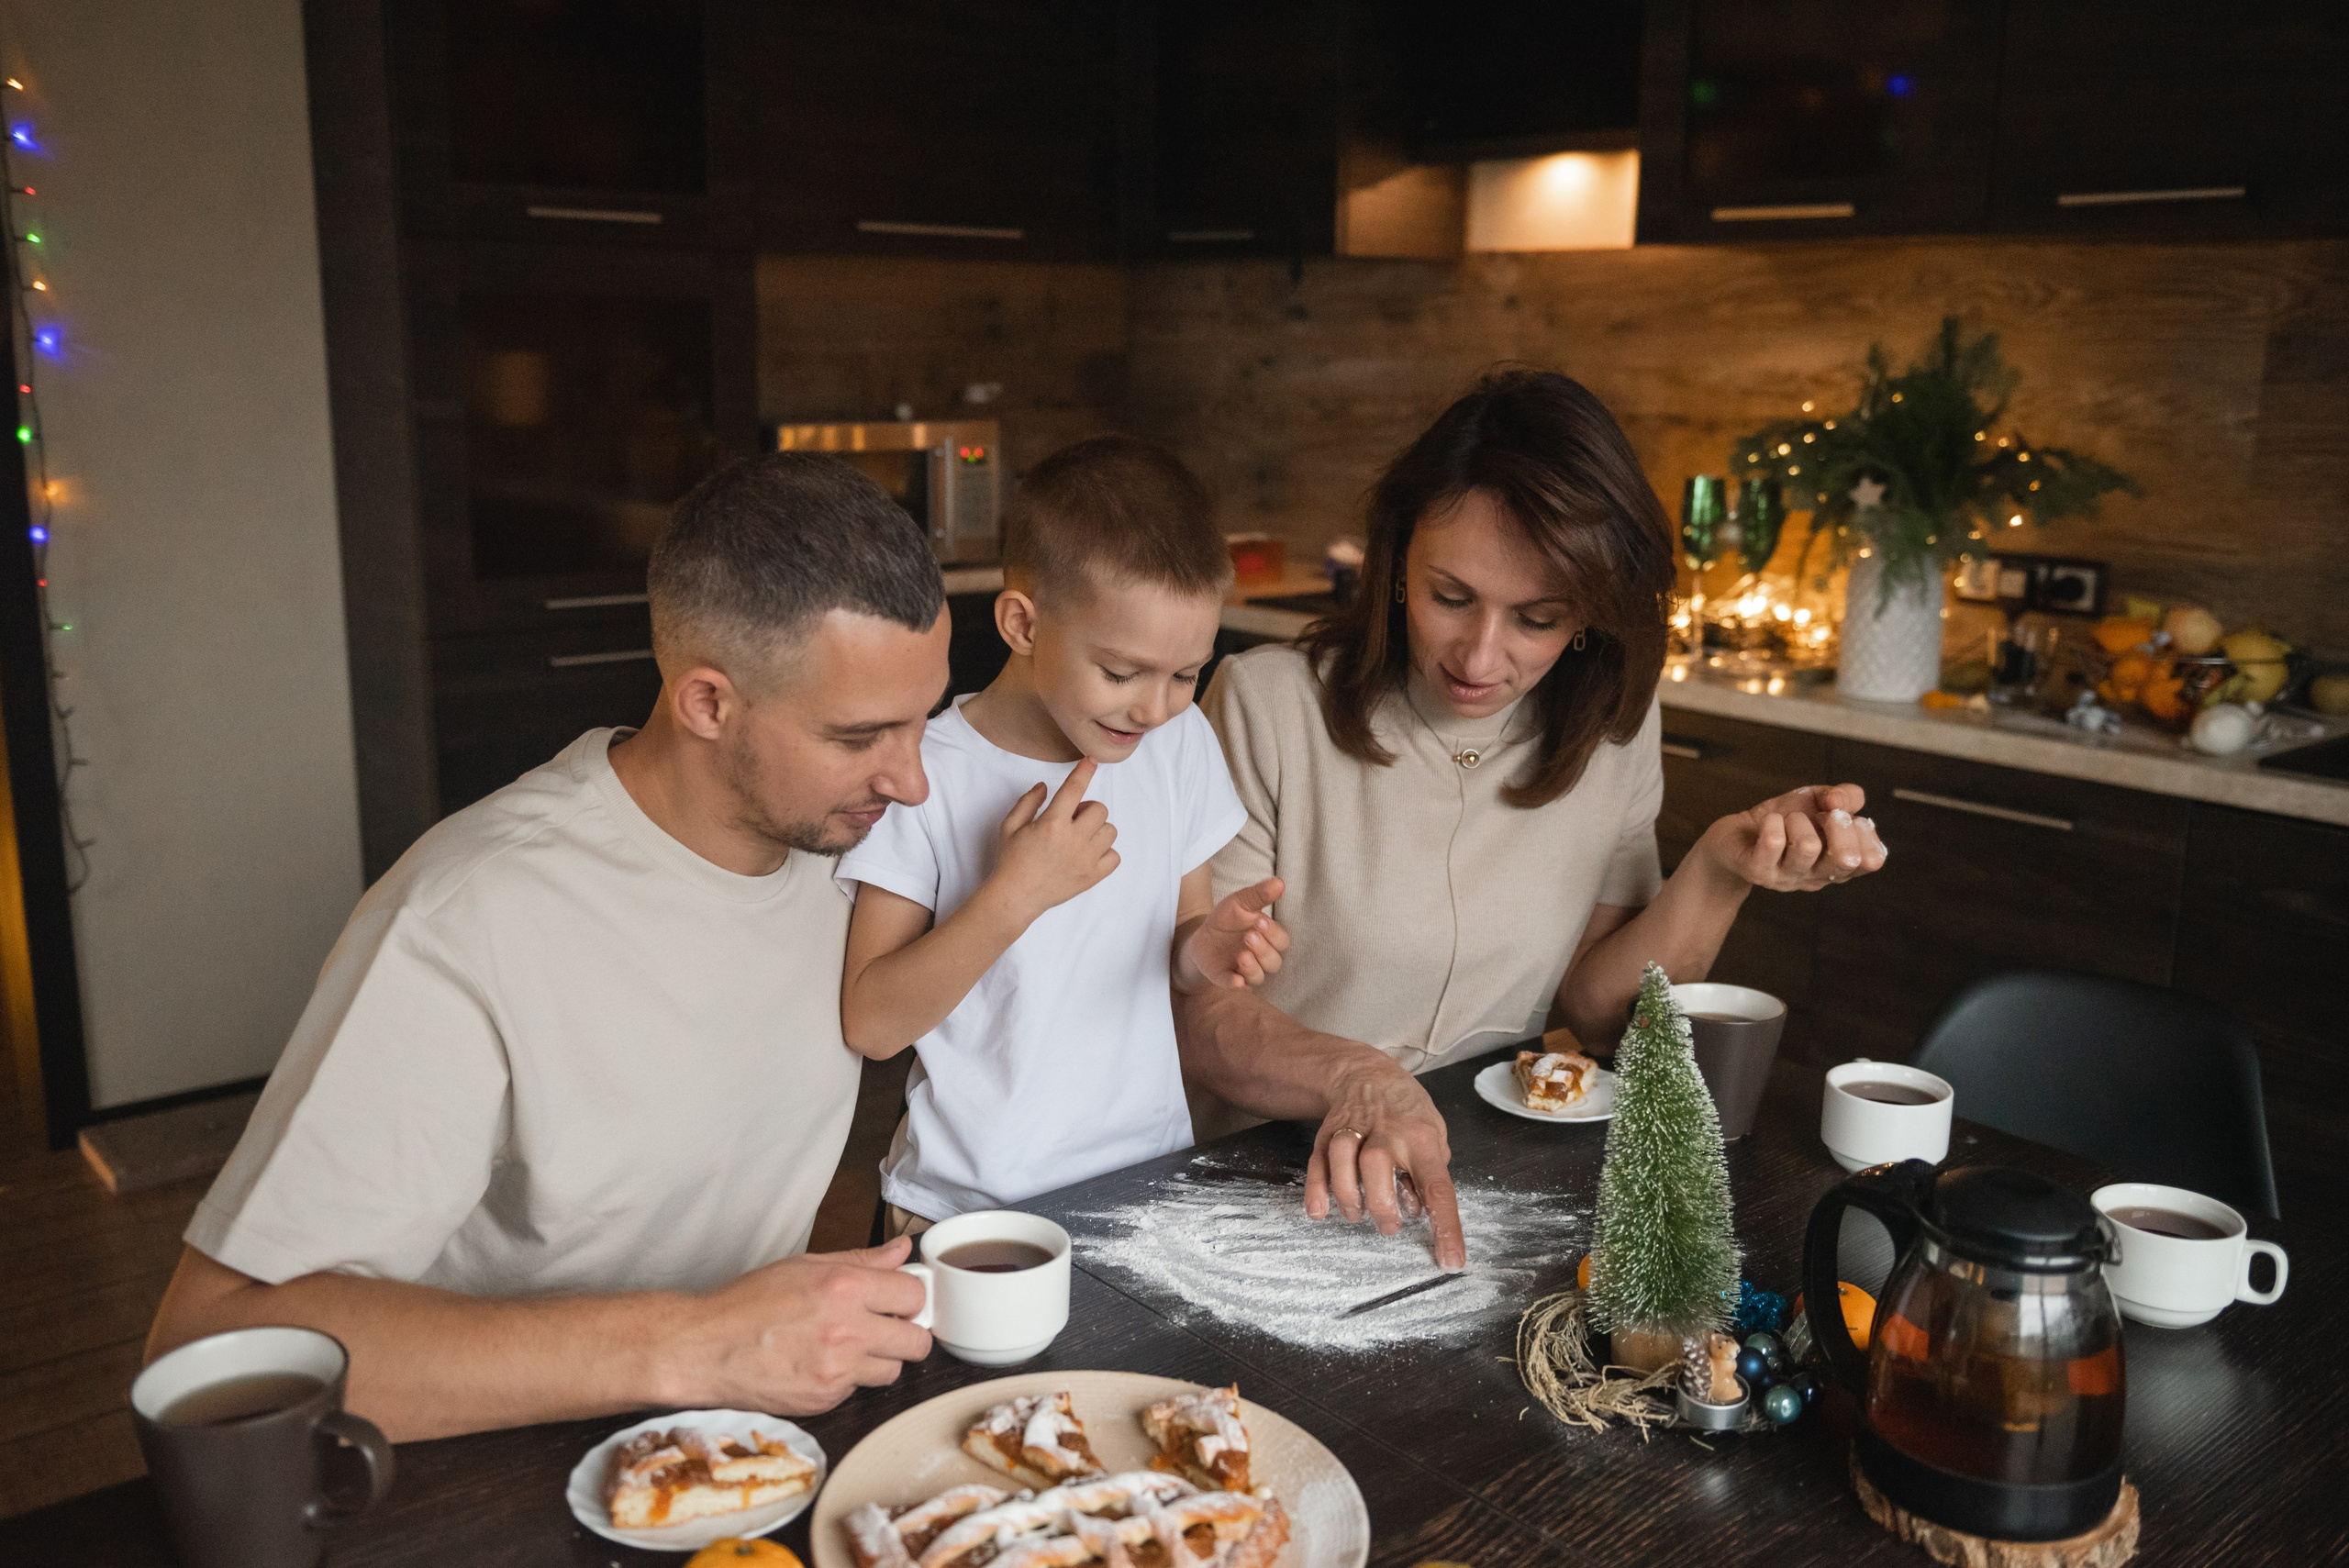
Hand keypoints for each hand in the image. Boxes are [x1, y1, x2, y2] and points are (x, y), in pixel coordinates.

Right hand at [667, 1236, 932, 1415]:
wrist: (703, 1349)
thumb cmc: (748, 1302)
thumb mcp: (805, 1265)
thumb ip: (862, 1260)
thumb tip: (902, 1251)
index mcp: (844, 1287)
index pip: (915, 1295)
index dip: (910, 1297)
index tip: (898, 1300)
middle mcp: (847, 1331)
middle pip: (917, 1342)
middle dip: (906, 1333)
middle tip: (885, 1327)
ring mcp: (837, 1371)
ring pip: (892, 1371)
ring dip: (880, 1360)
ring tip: (849, 1347)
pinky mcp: (824, 1400)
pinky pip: (857, 1391)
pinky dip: (847, 1380)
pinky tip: (820, 1364)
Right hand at [989, 758, 1119, 922]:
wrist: (1016, 897)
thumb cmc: (1011, 860)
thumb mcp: (1010, 826)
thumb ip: (1028, 802)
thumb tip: (1045, 787)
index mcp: (1052, 823)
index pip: (1074, 789)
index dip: (1084, 771)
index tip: (1092, 761)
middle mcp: (1073, 840)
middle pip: (1100, 809)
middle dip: (1087, 809)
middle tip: (1071, 819)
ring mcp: (1086, 859)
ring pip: (1110, 831)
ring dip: (1097, 829)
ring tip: (1079, 838)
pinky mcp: (1093, 876)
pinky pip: (1115, 856)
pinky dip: (1105, 852)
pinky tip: (1087, 854)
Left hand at [1176, 877, 1290, 993]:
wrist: (1201, 934)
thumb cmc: (1228, 919)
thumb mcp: (1240, 902)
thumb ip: (1259, 895)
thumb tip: (1280, 882)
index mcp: (1268, 939)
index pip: (1281, 942)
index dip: (1273, 934)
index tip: (1259, 922)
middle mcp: (1262, 958)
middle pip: (1274, 962)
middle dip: (1264, 950)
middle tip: (1250, 936)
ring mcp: (1245, 971)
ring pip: (1259, 977)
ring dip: (1253, 968)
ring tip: (1242, 955)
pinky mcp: (1227, 979)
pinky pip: (1236, 986)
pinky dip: (1236, 984)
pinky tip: (1236, 980)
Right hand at [1306, 1054, 1466, 1270]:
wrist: (1367, 1074)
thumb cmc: (1409, 1114)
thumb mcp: (1434, 1135)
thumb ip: (1428, 1173)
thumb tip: (1417, 1211)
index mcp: (1422, 1138)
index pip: (1437, 1186)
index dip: (1445, 1226)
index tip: (1450, 1261)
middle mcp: (1386, 1132)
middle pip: (1377, 1165)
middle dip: (1381, 1205)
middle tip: (1389, 1226)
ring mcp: (1353, 1130)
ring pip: (1342, 1158)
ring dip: (1348, 1195)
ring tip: (1357, 1214)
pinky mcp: (1327, 1134)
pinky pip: (1317, 1161)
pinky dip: (1315, 1188)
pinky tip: (1319, 1211)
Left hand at [1698, 782, 1886, 892]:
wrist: (1736, 834)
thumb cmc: (1784, 820)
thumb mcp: (1820, 802)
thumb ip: (1846, 797)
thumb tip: (1840, 803)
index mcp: (1838, 864)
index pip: (1873, 859)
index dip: (1863, 830)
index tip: (1843, 816)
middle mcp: (1817, 877)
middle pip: (1847, 859)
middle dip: (1838, 825)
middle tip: (1821, 817)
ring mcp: (1787, 878)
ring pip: (1807, 847)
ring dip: (1798, 820)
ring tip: (1787, 821)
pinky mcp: (1758, 871)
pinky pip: (1773, 843)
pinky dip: (1772, 822)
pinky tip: (1767, 824)